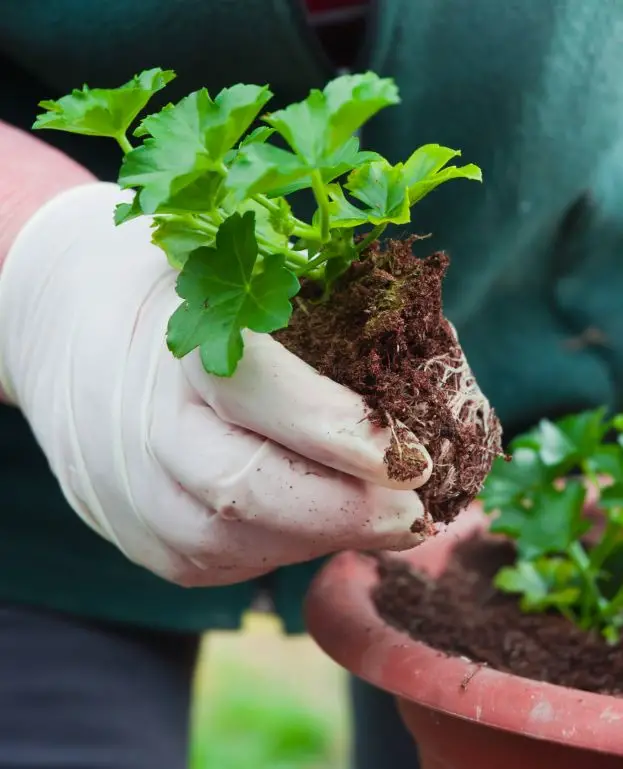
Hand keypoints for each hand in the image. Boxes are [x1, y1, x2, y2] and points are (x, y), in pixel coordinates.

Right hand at [0, 182, 431, 585]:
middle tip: (418, 514)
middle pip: (238, 488)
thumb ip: (313, 306)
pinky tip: (325, 530)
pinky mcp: (137, 532)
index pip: (250, 390)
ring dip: (319, 540)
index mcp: (170, 336)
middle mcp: (141, 422)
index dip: (332, 427)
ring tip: (389, 525)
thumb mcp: (232, 269)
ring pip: (228, 542)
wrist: (68, 327)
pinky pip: (215, 562)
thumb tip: (426, 365)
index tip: (407, 451)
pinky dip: (283, 551)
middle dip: (341, 512)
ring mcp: (130, 489)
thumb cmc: (174, 289)